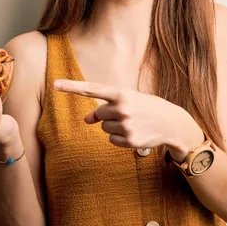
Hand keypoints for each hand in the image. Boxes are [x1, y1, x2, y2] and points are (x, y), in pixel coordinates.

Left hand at [53, 79, 203, 156]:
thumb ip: (106, 106)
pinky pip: (111, 139)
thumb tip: (86, 120)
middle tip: (126, 113)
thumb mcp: (129, 100)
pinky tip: (134, 132)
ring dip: (114, 126)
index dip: (72, 87)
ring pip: (103, 128)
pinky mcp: (129, 140)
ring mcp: (126, 126)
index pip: (91, 89)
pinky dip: (119, 137)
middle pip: (98, 114)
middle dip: (107, 115)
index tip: (54, 85)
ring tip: (133, 122)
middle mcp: (122, 108)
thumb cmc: (147, 107)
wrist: (172, 123)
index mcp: (122, 93)